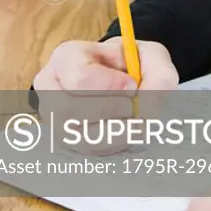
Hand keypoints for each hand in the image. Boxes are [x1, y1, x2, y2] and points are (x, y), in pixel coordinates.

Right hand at [33, 38, 178, 152]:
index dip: (110, 86)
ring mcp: (53, 119)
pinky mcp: (64, 142)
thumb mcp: (152, 57)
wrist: (123, 80)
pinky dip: (113, 144)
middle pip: (71, 113)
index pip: (80, 78)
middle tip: (133, 106)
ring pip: (80, 138)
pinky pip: (87, 153)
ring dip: (115, 132)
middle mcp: (51, 89)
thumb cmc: (132, 65)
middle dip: (111, 113)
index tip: (133, 87)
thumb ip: (159, 74)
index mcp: (68, 57)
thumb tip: (147, 106)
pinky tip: (123, 130)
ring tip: (132, 118)